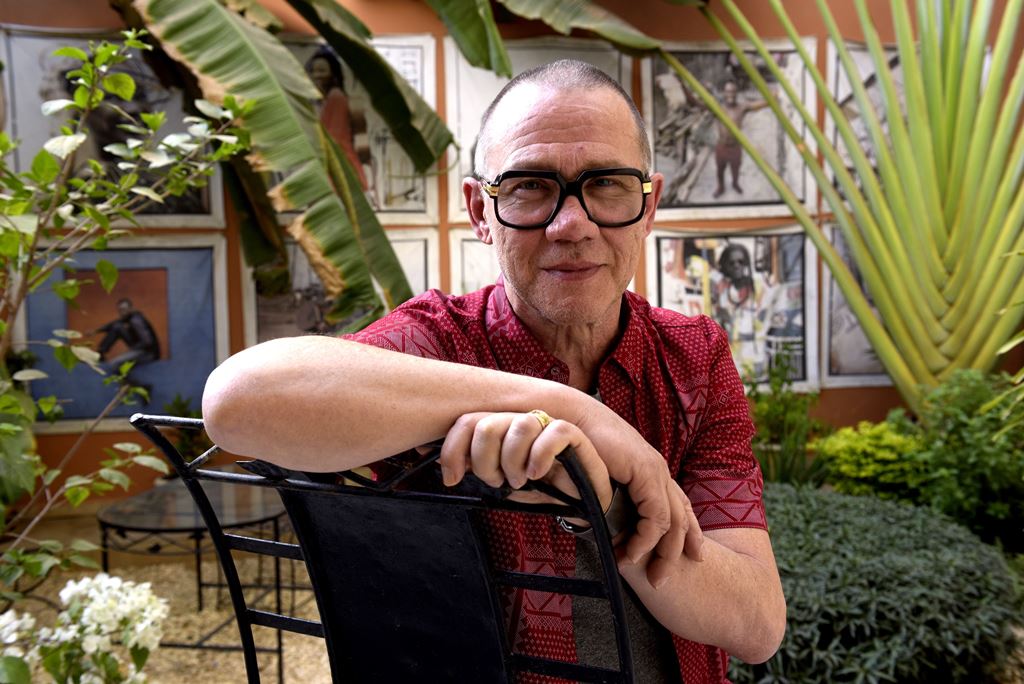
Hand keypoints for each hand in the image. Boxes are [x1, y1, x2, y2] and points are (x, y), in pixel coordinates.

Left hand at [438, 411, 612, 511]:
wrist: (579, 504)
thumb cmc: (540, 490)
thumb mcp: (502, 482)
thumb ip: (479, 469)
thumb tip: (450, 470)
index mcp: (500, 429)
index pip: (467, 422)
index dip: (454, 450)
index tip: (452, 479)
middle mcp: (519, 421)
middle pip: (488, 426)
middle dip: (486, 462)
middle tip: (499, 481)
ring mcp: (546, 425)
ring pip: (520, 426)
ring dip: (514, 461)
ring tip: (521, 479)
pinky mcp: (572, 433)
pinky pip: (553, 432)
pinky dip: (541, 456)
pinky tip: (538, 473)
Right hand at [574, 407, 704, 586]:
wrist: (571, 419)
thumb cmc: (578, 445)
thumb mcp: (601, 478)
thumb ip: (609, 498)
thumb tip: (604, 524)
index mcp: (651, 470)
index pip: (679, 505)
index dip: (689, 532)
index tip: (692, 557)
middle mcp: (659, 470)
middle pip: (682, 517)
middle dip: (678, 551)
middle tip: (665, 578)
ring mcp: (655, 470)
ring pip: (673, 521)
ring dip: (662, 552)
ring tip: (651, 576)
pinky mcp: (646, 472)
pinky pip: (656, 516)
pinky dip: (647, 539)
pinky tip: (634, 553)